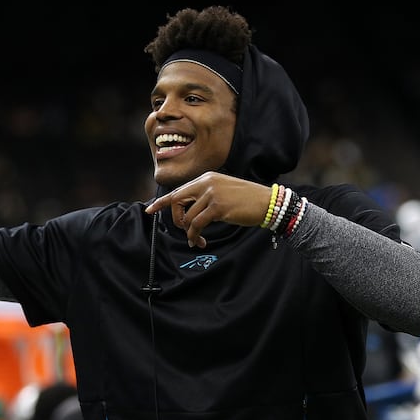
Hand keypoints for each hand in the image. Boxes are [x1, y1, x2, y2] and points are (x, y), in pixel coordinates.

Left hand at [145, 171, 270, 247]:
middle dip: (176, 219)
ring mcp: (211, 194)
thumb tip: (189, 212)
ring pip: (187, 217)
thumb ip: (205, 195)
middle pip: (177, 201)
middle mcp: (206, 183)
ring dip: (189, 232)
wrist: (268, 202)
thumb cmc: (247, 200)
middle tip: (185, 230)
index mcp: (206, 178)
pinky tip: (200, 241)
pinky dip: (195, 235)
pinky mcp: (217, 207)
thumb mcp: (223, 190)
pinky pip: (197, 224)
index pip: (178, 190)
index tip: (150, 210)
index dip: (162, 202)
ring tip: (198, 239)